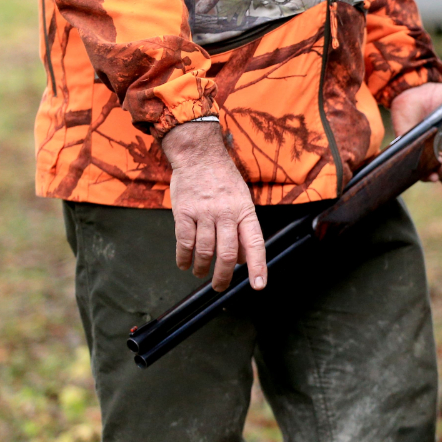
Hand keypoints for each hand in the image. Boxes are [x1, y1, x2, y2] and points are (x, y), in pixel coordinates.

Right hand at [162, 121, 265, 292]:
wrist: (199, 155)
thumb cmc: (223, 180)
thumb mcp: (242, 200)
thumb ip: (242, 228)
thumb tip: (242, 258)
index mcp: (245, 211)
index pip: (255, 243)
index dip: (258, 266)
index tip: (258, 285)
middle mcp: (227, 213)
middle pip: (227, 254)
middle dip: (223, 276)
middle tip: (219, 287)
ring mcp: (204, 213)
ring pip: (204, 251)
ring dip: (202, 268)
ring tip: (201, 273)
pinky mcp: (184, 212)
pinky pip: (184, 242)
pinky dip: (184, 258)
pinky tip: (185, 264)